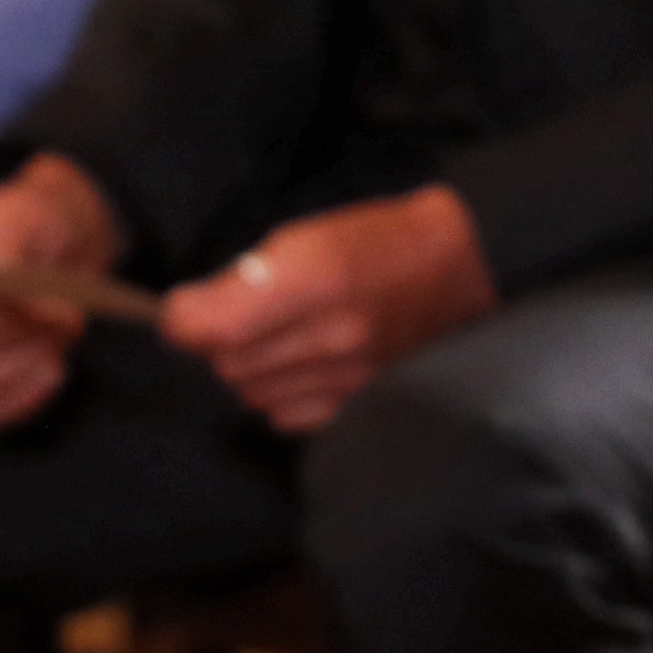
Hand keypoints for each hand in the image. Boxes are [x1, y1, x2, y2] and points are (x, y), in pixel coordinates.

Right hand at [0, 158, 124, 427]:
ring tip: (62, 327)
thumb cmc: (37, 220)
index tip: (26, 304)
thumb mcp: (26, 216)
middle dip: (16, 333)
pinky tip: (52, 362)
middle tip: (65, 314)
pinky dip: (29, 389)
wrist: (65, 241)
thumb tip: (20, 303)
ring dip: (29, 358)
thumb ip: (11, 257)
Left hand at [158, 185, 495, 433]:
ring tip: (278, 339)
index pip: (209, 326)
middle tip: (243, 316)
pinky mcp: (364, 403)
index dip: (183, 319)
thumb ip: (243, 277)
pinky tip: (302, 367)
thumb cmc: (383, 241)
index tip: (186, 308)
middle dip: (218, 341)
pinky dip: (281, 396)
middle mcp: (335, 333)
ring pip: (251, 393)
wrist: (470, 267)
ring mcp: (352, 375)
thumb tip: (182, 318)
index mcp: (317, 276)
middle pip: (225, 363)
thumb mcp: (310, 235)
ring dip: (250, 370)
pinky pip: (286, 417)